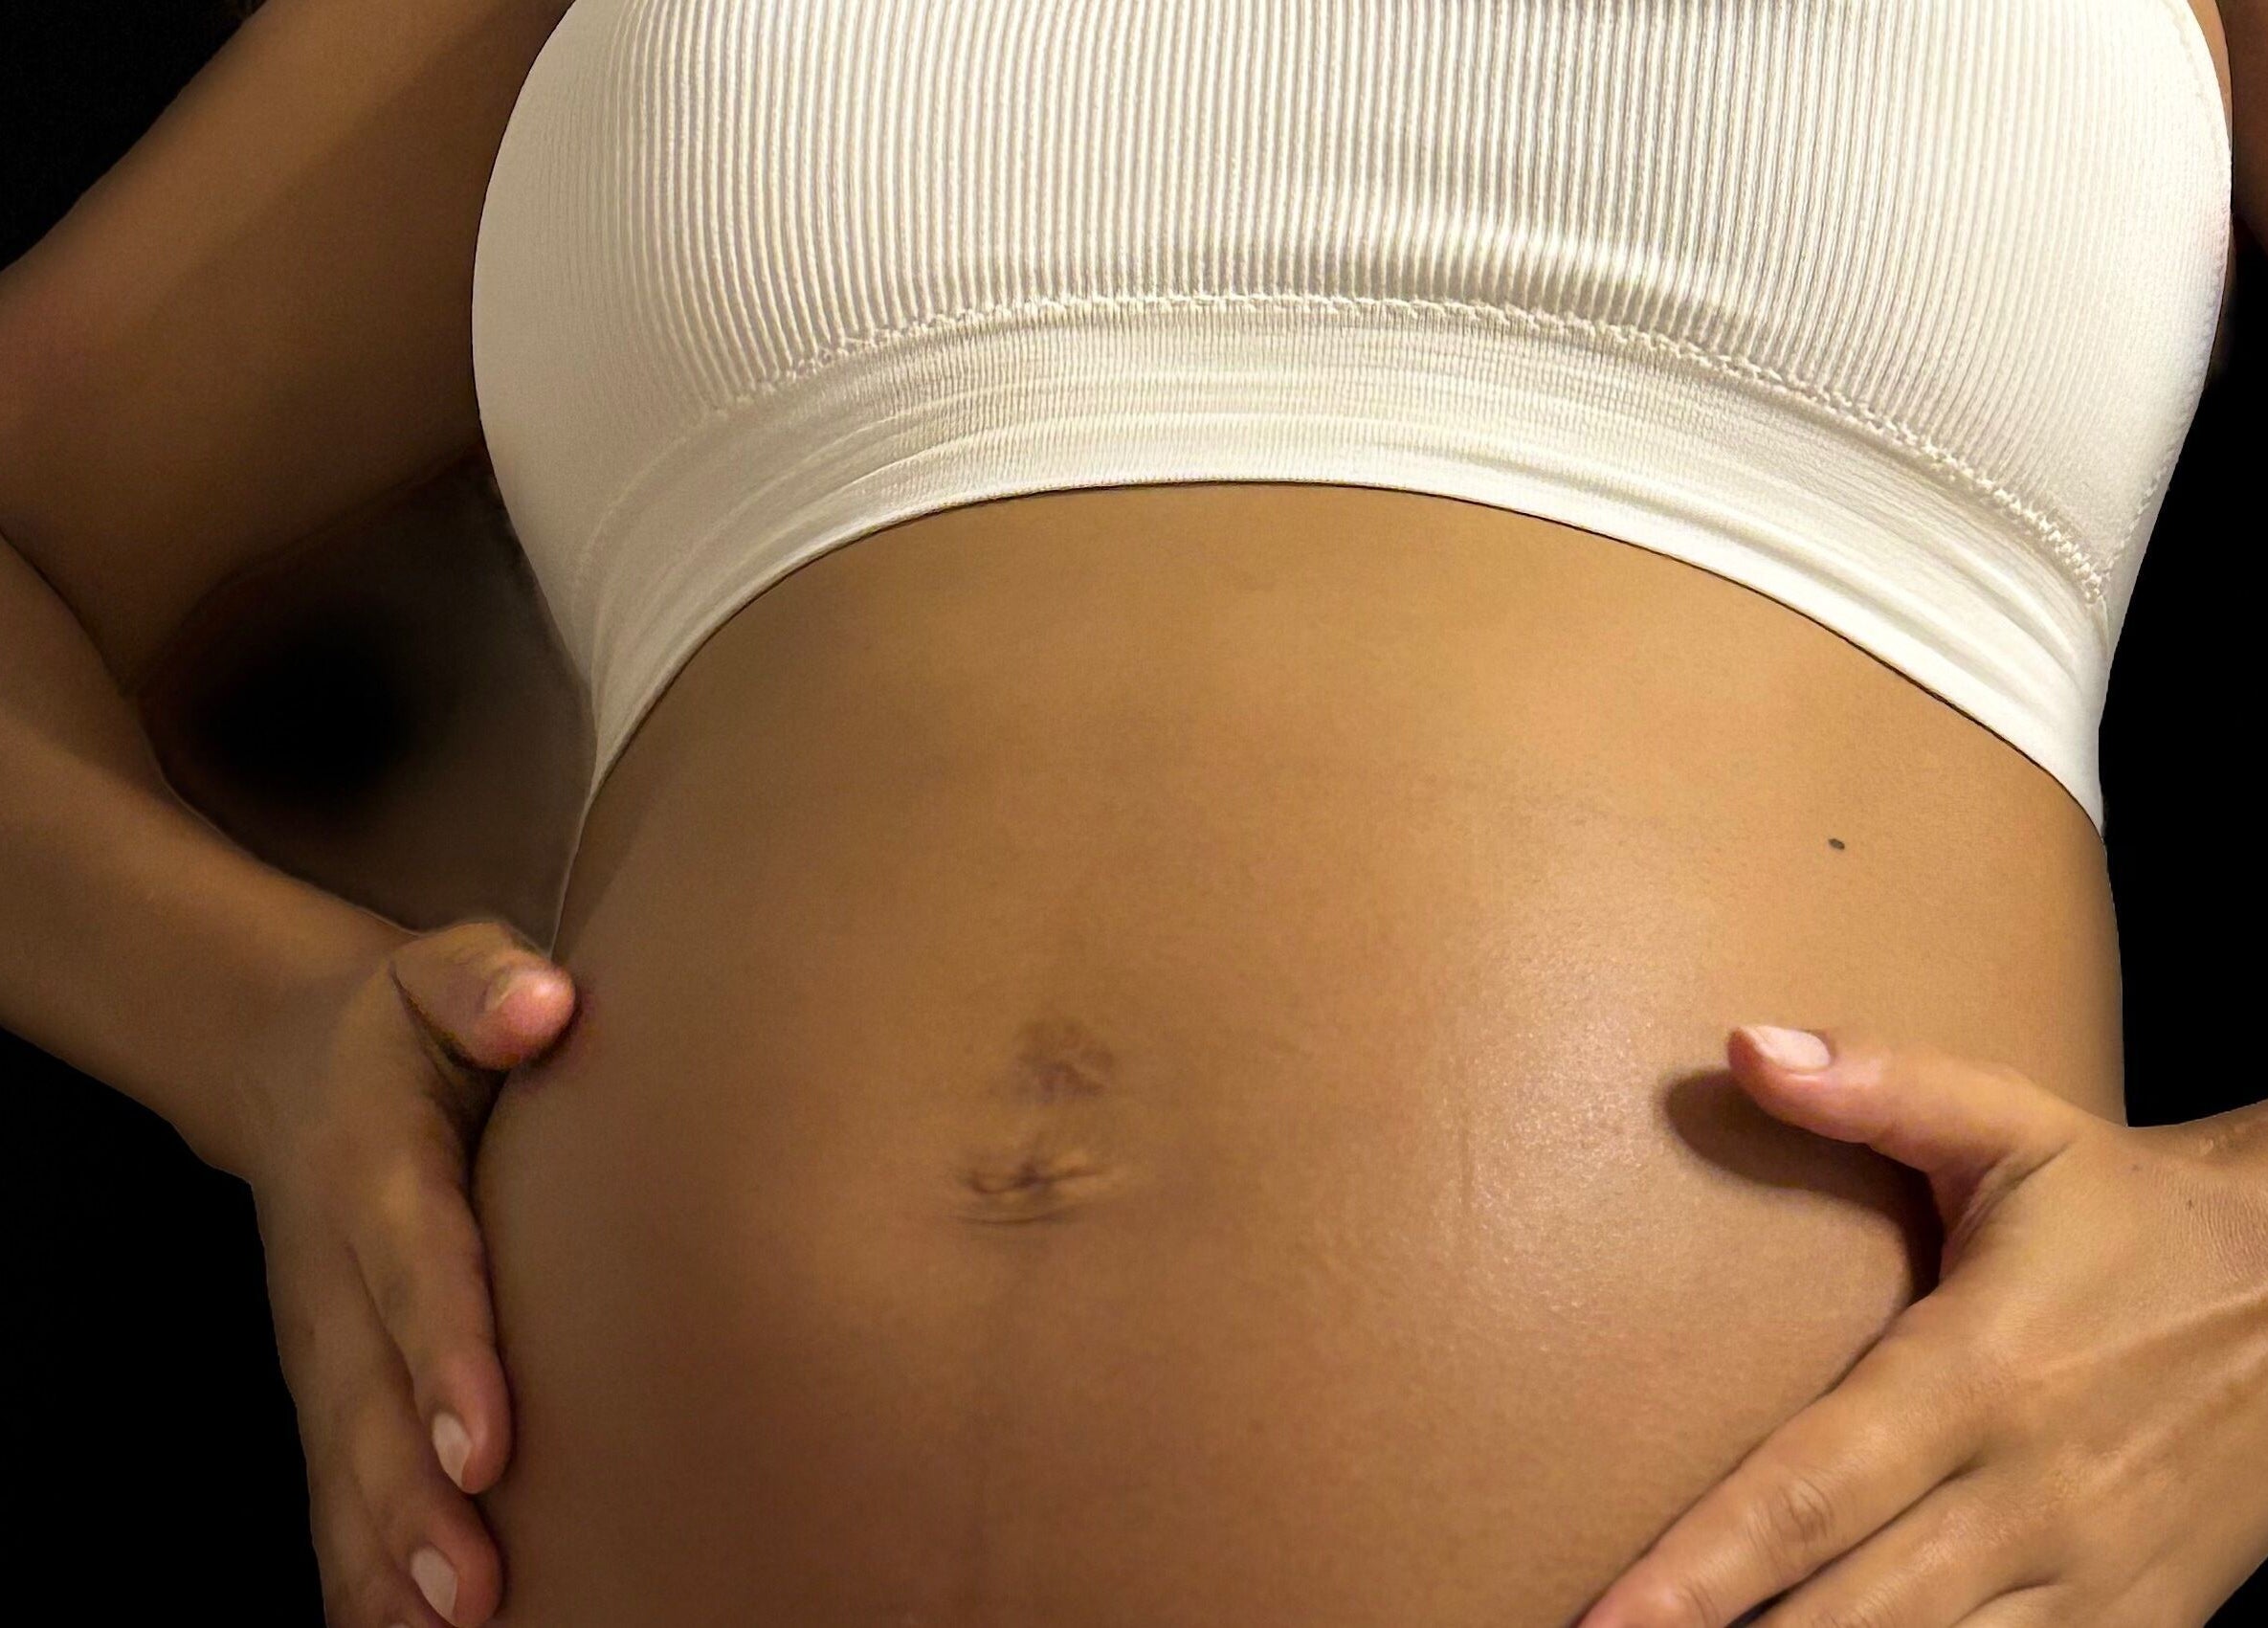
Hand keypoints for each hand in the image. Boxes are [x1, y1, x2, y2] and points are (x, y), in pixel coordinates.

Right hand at [240, 918, 574, 1627]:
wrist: (299, 1067)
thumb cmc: (416, 1026)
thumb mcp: (445, 969)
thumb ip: (486, 979)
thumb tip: (540, 1006)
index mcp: (376, 1168)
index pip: (417, 1269)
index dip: (447, 1356)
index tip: (488, 1445)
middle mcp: (337, 1274)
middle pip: (371, 1402)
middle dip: (418, 1503)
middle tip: (475, 1591)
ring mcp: (326, 1343)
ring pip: (347, 1466)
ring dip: (391, 1557)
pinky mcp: (331, 1385)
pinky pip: (335, 1491)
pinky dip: (358, 1573)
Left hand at [1577, 1026, 2267, 1627]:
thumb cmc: (2132, 1213)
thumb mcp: (2016, 1127)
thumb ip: (1880, 1085)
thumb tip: (1743, 1046)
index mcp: (1980, 1375)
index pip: (1812, 1492)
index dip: (1702, 1568)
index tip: (1606, 1620)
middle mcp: (2030, 1498)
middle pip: (1857, 1615)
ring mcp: (2093, 1580)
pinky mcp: (2143, 1626)